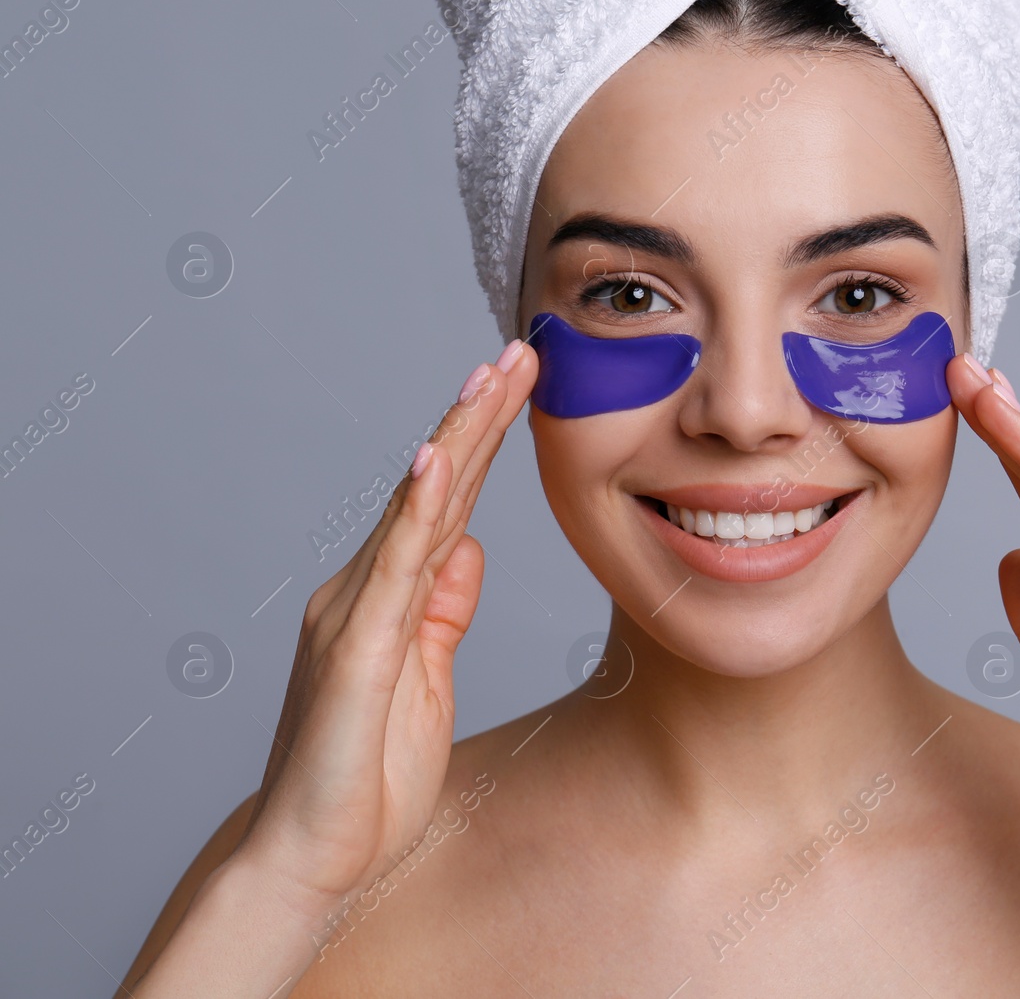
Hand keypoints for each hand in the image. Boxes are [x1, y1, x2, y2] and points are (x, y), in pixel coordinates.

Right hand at [234, 341, 537, 917]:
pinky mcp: (354, 648)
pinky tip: (437, 463)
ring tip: (492, 376)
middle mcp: (365, 589)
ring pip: (417, 509)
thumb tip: (469, 547)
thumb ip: (441, 609)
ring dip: (457, 439)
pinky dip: (417, 512)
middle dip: (480, 417)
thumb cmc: (364, 773)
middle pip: (436, 487)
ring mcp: (355, 612)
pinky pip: (393, 570)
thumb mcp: (426, 677)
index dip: (486, 443)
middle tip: (522, 350)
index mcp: (390, 596)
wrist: (309, 856)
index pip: (449, 504)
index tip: (525, 385)